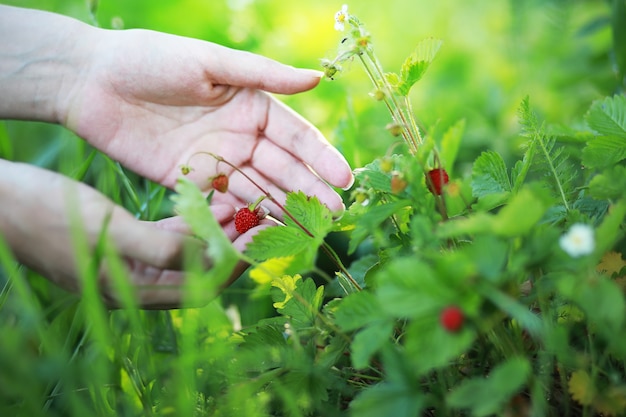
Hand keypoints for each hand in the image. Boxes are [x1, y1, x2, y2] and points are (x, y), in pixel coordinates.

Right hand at [0, 160, 263, 307]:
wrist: (0, 199)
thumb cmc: (45, 213)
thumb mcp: (107, 230)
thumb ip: (158, 248)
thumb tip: (209, 258)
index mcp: (130, 288)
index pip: (200, 288)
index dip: (234, 267)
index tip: (260, 240)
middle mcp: (134, 280)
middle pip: (199, 271)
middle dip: (232, 247)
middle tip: (260, 220)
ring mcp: (128, 259)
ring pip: (186, 251)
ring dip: (215, 231)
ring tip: (241, 207)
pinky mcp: (123, 238)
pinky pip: (167, 235)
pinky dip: (190, 221)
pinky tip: (210, 202)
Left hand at [61, 26, 353, 220]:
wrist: (90, 80)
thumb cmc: (150, 58)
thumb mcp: (210, 62)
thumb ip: (262, 75)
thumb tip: (316, 79)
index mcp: (251, 105)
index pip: (295, 137)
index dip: (321, 158)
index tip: (344, 180)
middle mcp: (239, 136)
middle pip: (282, 169)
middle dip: (308, 192)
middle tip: (333, 216)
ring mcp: (216, 161)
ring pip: (257, 191)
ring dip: (283, 211)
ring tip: (309, 232)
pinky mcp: (188, 183)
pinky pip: (222, 204)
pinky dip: (242, 219)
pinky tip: (263, 236)